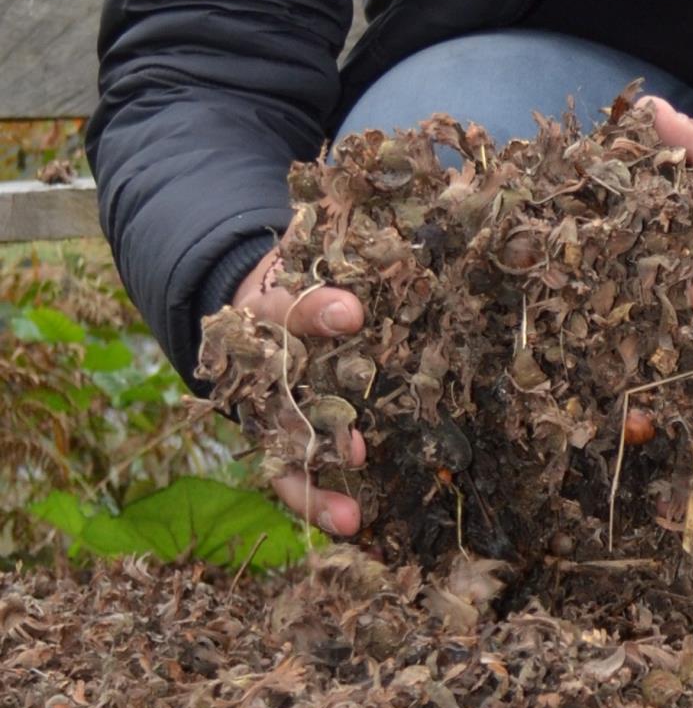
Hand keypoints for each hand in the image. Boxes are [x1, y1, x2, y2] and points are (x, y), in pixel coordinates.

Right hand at [232, 246, 366, 534]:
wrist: (243, 307)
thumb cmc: (296, 274)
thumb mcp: (312, 245)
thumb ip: (349, 229)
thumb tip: (433, 181)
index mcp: (265, 308)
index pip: (286, 308)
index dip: (316, 314)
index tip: (354, 314)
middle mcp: (259, 365)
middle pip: (280, 397)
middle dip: (318, 426)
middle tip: (362, 450)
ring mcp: (263, 406)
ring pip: (279, 450)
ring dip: (314, 486)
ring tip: (352, 518)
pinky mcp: (273, 436)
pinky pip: (289, 474)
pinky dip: (316, 500)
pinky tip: (353, 525)